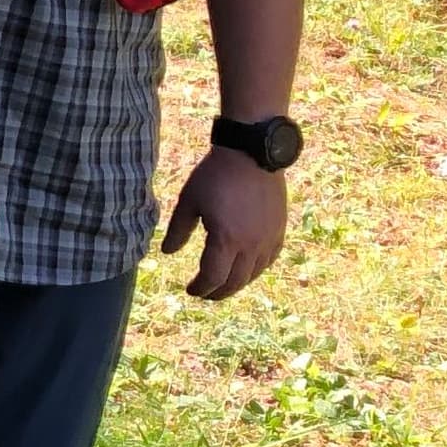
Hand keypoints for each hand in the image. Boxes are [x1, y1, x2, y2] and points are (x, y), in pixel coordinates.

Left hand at [161, 147, 286, 299]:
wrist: (251, 153)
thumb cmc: (215, 175)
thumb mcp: (189, 202)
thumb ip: (178, 230)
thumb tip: (167, 253)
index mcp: (226, 240)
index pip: (213, 277)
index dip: (200, 288)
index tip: (190, 289)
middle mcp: (251, 245)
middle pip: (234, 282)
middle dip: (217, 292)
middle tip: (204, 293)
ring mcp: (268, 239)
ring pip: (253, 274)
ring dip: (236, 284)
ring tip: (222, 285)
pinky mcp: (279, 230)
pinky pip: (269, 260)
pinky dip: (256, 270)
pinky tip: (246, 269)